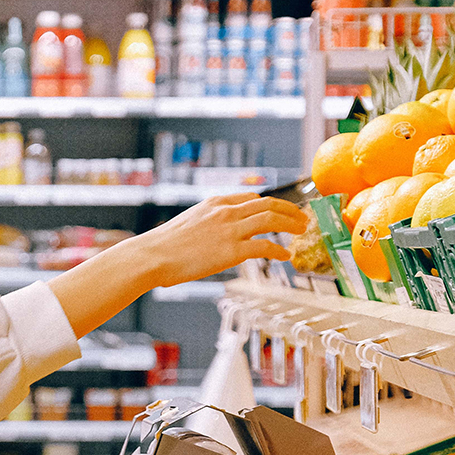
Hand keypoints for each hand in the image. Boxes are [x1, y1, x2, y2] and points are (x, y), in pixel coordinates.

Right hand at [123, 193, 307, 288]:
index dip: (271, 204)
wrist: (152, 255)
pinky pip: (265, 247)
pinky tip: (286, 257)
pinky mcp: (232, 250)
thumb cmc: (164, 245)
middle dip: (289, 209)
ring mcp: (230, 230)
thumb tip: (214, 233)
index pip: (251, 198)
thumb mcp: (188, 223)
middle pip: (268, 204)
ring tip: (302, 230)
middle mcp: (225, 211)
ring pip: (271, 220)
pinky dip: (279, 251)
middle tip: (302, 217)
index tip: (281, 210)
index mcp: (215, 203)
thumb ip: (207, 222)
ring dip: (291, 224)